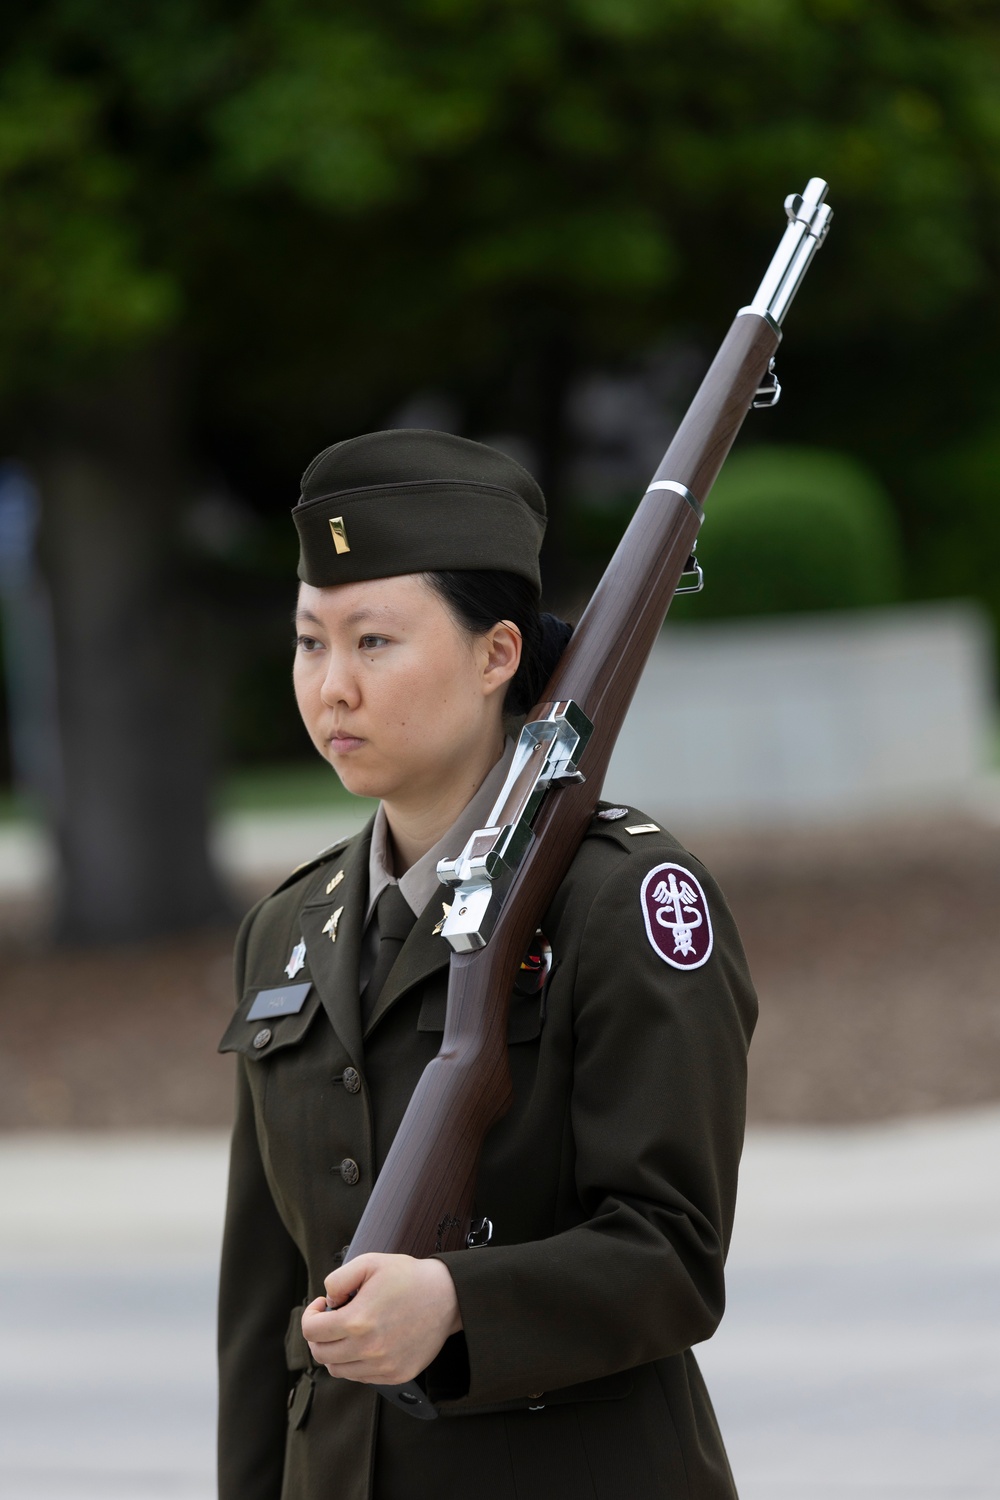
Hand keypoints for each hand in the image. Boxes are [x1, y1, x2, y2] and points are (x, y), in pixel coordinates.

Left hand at [301, 1253, 461, 1385]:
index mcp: (357, 1322)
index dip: (311, 1315)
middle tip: (330, 1319)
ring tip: (348, 1331)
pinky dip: (356, 1362)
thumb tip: (327, 1301)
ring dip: (335, 1351)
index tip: (322, 1306)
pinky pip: (361, 1377)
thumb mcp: (369, 1263)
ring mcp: (383, 1366)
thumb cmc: (409, 1277)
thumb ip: (337, 1279)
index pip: (312, 1331)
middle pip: (321, 1354)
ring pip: (338, 1370)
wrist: (447, 1296)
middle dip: (319, 1334)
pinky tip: (365, 1342)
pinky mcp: (396, 1375)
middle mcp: (368, 1350)